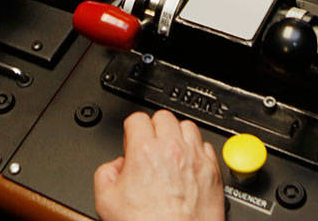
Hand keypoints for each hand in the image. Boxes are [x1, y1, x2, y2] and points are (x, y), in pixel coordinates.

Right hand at [93, 110, 224, 220]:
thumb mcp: (106, 201)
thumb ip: (105, 173)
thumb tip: (115, 166)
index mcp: (144, 152)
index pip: (137, 119)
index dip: (132, 130)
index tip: (133, 139)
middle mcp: (172, 150)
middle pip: (163, 117)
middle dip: (154, 128)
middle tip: (151, 146)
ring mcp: (195, 159)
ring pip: (187, 126)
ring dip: (178, 136)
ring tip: (171, 152)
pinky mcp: (212, 171)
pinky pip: (206, 146)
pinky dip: (197, 151)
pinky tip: (189, 165)